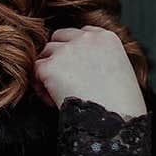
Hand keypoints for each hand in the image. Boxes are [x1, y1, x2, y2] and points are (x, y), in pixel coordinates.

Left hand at [32, 26, 146, 117]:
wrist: (115, 122)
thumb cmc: (120, 105)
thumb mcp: (119, 71)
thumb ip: (99, 57)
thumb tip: (78, 63)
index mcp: (107, 38)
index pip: (80, 33)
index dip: (74, 50)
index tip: (76, 69)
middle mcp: (86, 39)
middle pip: (59, 38)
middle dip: (58, 57)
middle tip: (63, 80)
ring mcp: (67, 50)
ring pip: (46, 53)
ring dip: (48, 71)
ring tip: (58, 93)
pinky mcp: (51, 66)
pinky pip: (35, 70)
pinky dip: (40, 86)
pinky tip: (52, 100)